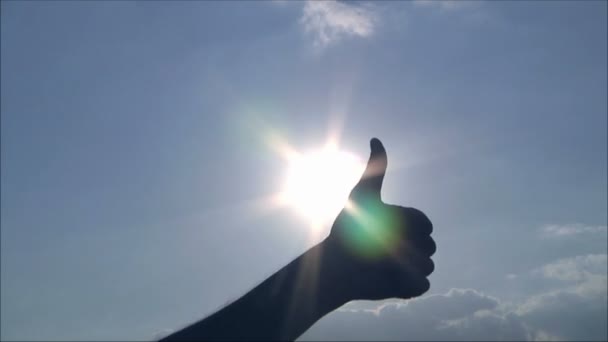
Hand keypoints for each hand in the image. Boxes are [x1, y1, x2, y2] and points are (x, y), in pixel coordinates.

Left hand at [322, 138, 435, 301]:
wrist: (335, 266)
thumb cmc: (347, 230)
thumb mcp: (363, 196)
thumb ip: (375, 170)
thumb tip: (375, 138)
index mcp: (403, 223)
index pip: (425, 223)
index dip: (412, 225)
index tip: (389, 224)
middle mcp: (409, 244)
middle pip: (431, 245)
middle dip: (411, 245)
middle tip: (383, 247)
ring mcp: (409, 267)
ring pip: (429, 266)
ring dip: (409, 265)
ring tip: (383, 263)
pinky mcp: (407, 288)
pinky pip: (423, 286)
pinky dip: (411, 284)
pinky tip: (389, 278)